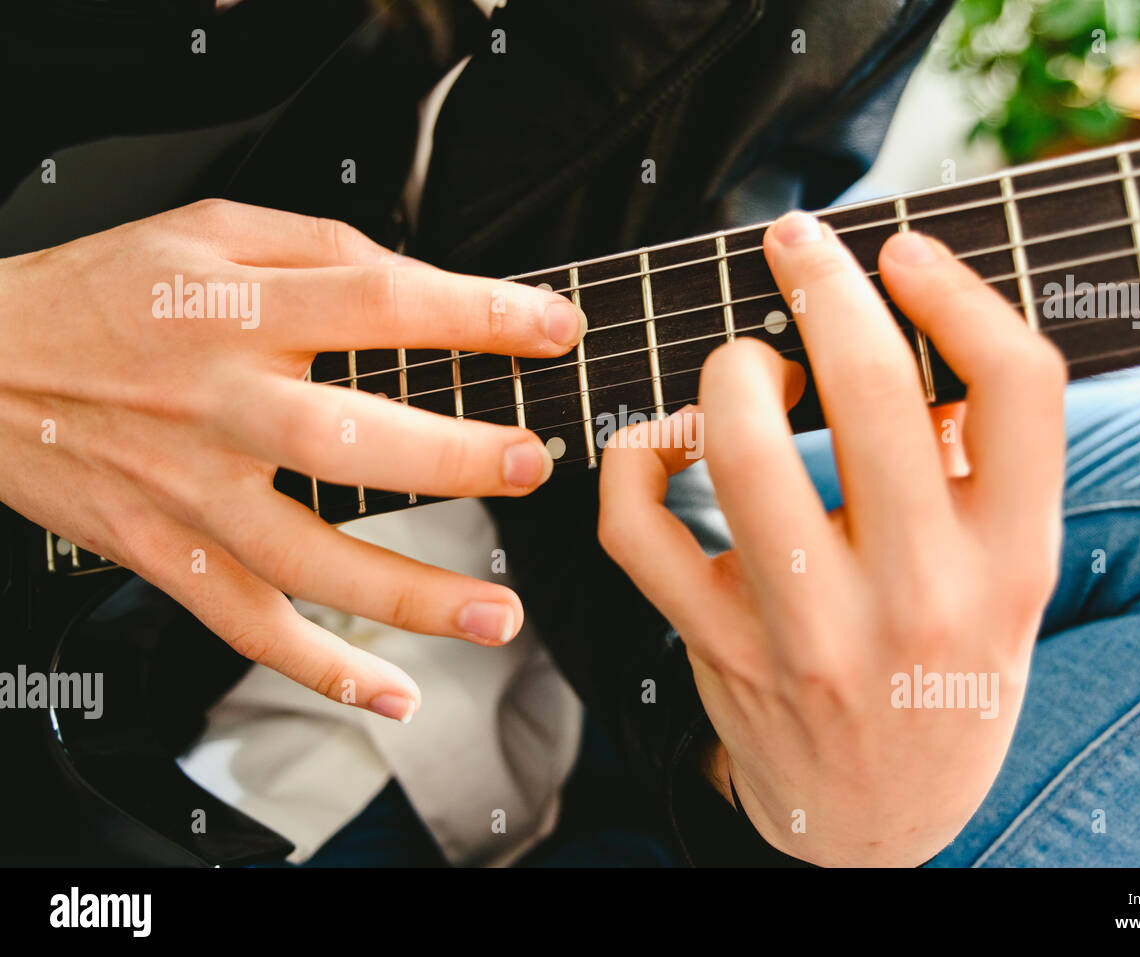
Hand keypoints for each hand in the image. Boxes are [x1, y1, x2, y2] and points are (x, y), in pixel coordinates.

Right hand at [0, 199, 586, 720]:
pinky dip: (322, 670)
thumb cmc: (105, 294)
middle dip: (452, 457)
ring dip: (411, 596)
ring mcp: (191, 491)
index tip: (552, 328)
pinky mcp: (169, 554)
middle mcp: (216, 403)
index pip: (376, 302)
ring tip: (498, 616)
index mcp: (236, 307)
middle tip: (532, 464)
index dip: (477, 314)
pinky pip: (249, 625)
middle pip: (345, 440)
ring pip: (307, 558)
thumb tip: (417, 280)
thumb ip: (317, 245)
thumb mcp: (207, 230)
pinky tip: (390, 695)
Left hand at [598, 212, 1065, 865]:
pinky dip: (633, 455)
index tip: (902, 250)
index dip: (955, 289)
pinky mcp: (719, 646)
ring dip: (730, 370)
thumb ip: (986, 464)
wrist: (879, 817)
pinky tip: (667, 438)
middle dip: (821, 284)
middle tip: (796, 245)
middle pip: (871, 391)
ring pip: (739, 448)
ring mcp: (811, 629)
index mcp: (1014, 562)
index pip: (1017, 386)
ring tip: (749, 368)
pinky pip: (638, 526)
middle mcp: (920, 595)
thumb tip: (918, 325)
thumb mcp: (1008, 579)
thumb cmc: (946, 670)